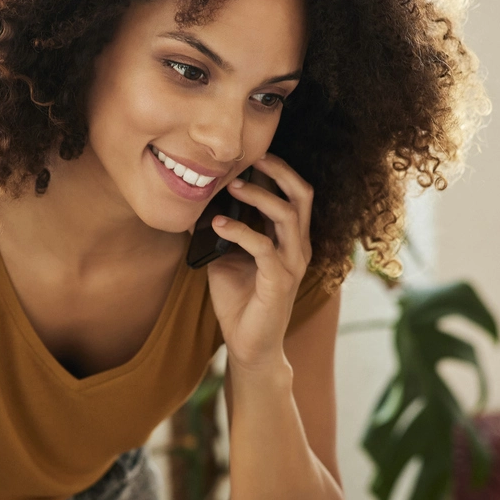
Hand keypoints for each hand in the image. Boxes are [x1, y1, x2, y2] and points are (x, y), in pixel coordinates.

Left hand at [205, 153, 313, 375]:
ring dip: (259, 197)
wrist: (248, 346)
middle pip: (303, 195)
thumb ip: (222, 231)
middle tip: (252, 157)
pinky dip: (240, 231)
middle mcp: (298, 248)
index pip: (296, 194)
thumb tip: (196, 205)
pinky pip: (263, 247)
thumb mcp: (227, 257)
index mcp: (291, 239)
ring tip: (232, 186)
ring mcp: (292, 265)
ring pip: (287, 216)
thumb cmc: (240, 301)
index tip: (252, 153)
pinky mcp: (279, 282)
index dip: (279, 169)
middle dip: (279, 171)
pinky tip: (218, 224)